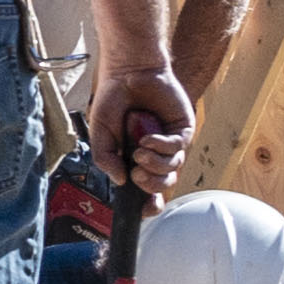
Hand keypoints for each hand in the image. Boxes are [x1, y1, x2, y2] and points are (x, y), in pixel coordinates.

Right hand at [96, 61, 195, 193]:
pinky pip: (178, 148)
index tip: (142, 210)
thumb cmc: (113, 100)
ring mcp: (170, 143)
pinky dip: (162, 146)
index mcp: (135, 159)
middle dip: (150, 186)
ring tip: (140, 152)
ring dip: (155, 165)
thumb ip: (105, 158)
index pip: (146, 191)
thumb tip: (120, 181)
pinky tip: (148, 138)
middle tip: (136, 173)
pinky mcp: (183, 129)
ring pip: (172, 169)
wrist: (127, 73)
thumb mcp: (100, 133)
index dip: (147, 205)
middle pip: (162, 185)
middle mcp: (156, 154)